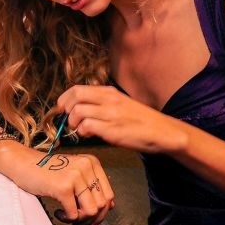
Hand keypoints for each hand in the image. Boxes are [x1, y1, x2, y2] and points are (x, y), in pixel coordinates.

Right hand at [14, 151, 114, 224]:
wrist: (23, 164)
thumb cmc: (46, 171)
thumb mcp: (73, 174)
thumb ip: (91, 187)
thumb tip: (109, 207)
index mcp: (92, 163)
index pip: (108, 194)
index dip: (102, 212)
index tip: (93, 220)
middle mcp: (86, 167)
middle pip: (102, 205)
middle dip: (90, 218)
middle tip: (77, 221)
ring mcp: (75, 176)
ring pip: (91, 211)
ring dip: (79, 219)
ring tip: (67, 215)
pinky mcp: (63, 187)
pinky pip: (74, 214)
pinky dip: (67, 218)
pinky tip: (58, 212)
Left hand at [57, 85, 184, 153]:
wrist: (163, 132)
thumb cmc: (141, 121)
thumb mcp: (121, 105)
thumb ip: (102, 104)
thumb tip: (80, 109)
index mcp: (109, 92)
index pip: (78, 89)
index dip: (64, 99)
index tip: (61, 109)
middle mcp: (109, 100)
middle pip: (75, 97)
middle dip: (65, 110)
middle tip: (68, 120)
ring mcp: (111, 114)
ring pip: (78, 112)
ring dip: (73, 123)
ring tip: (80, 130)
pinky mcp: (113, 130)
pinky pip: (87, 126)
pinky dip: (83, 132)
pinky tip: (90, 135)